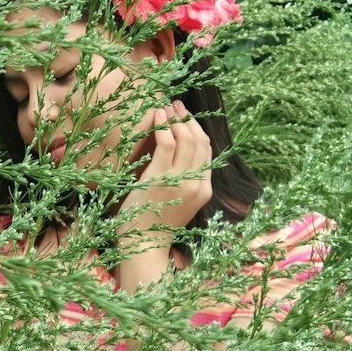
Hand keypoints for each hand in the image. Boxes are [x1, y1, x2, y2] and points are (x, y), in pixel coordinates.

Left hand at [117, 99, 212, 245]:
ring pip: (186, 139)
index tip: (186, 115)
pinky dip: (164, 126)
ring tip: (166, 107)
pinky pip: (167, 144)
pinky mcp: (160, 179)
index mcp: (204, 190)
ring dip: (176, 119)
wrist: (143, 245)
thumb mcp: (178, 201)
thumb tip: (179, 153)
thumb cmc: (154, 222)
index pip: (208, 151)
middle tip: (176, 104)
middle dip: (188, 118)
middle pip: (200, 142)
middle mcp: (196, 184)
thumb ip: (184, 180)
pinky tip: (158, 117)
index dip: (198, 129)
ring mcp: (179, 182)